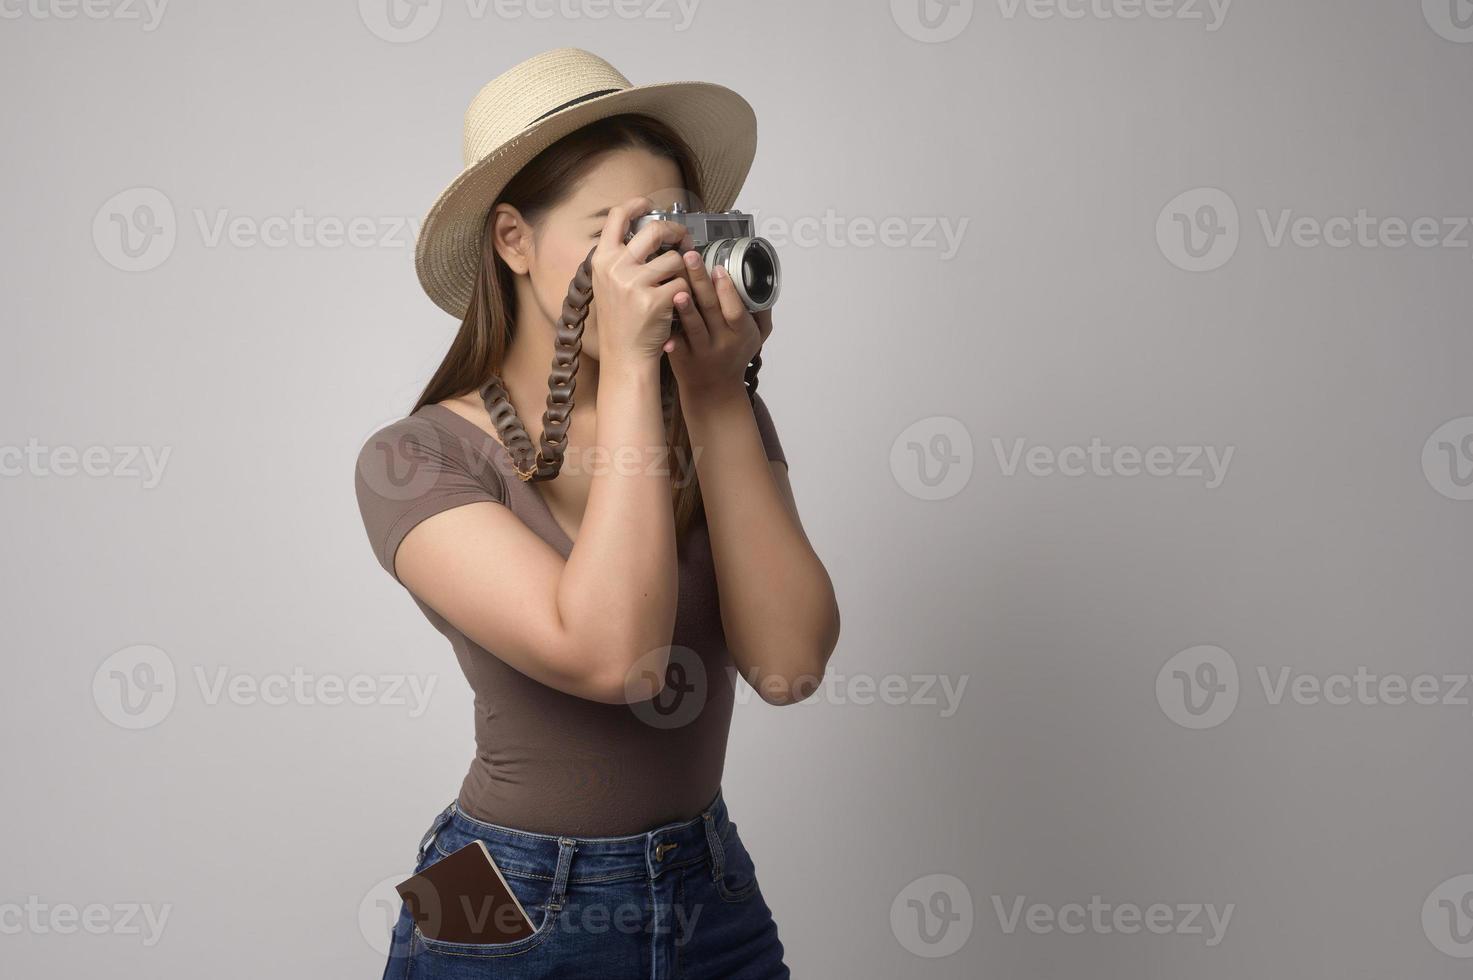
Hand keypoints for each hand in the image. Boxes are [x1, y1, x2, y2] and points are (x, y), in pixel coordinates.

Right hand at [588, 196, 695, 369]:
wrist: (625, 357)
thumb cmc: (621, 321)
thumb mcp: (609, 284)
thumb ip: (623, 257)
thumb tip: (651, 230)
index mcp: (602, 260)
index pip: (617, 217)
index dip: (636, 204)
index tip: (650, 204)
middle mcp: (615, 268)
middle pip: (654, 230)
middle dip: (675, 231)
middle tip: (682, 239)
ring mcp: (634, 284)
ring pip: (675, 259)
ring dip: (681, 271)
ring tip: (674, 286)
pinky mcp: (655, 300)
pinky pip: (683, 284)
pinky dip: (684, 294)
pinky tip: (675, 305)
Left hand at [662, 249, 772, 400]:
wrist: (714, 390)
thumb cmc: (735, 357)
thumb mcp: (757, 337)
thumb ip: (761, 312)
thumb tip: (761, 282)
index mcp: (741, 334)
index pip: (735, 310)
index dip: (727, 289)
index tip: (718, 267)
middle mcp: (722, 343)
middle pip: (711, 309)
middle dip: (701, 281)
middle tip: (690, 257)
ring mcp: (700, 351)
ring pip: (692, 326)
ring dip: (685, 306)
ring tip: (676, 286)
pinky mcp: (681, 358)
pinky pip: (675, 340)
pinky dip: (668, 327)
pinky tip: (659, 311)